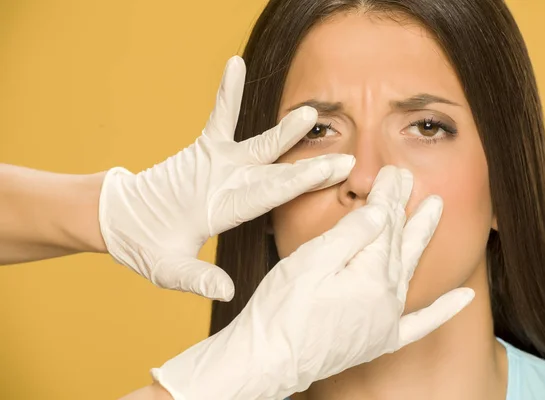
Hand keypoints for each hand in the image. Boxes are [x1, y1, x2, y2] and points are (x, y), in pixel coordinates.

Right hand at [98, 56, 353, 299]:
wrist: (126, 225)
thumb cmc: (148, 249)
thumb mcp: (170, 269)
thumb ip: (197, 277)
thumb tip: (226, 292)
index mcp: (230, 213)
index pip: (272, 196)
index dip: (302, 183)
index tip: (334, 174)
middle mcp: (235, 187)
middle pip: (278, 173)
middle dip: (310, 165)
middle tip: (348, 156)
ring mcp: (222, 166)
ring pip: (258, 143)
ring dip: (283, 129)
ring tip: (310, 111)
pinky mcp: (203, 149)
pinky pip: (218, 116)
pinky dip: (227, 93)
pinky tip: (236, 65)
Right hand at [150, 166, 474, 399]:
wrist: (269, 361)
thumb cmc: (282, 310)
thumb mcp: (311, 262)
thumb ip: (352, 235)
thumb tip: (382, 213)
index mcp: (370, 275)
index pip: (384, 224)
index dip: (389, 194)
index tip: (393, 171)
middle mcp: (387, 298)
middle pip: (400, 241)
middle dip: (406, 208)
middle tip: (412, 180)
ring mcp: (386, 321)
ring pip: (409, 269)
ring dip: (422, 238)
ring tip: (434, 211)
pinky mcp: (379, 340)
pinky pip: (421, 324)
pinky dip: (444, 310)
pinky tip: (464, 298)